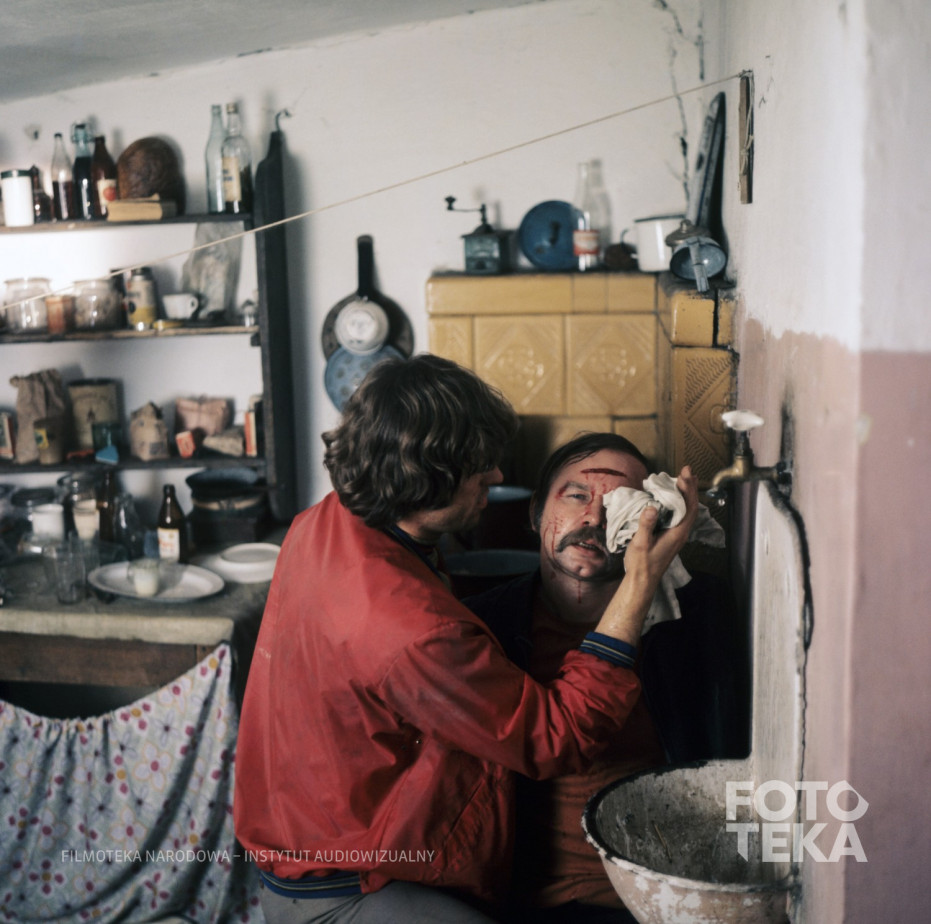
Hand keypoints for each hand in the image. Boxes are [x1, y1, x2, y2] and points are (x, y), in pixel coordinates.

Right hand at [595, 466, 698, 645]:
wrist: (642, 581)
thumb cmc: (642, 564)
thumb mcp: (640, 544)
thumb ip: (646, 525)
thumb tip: (651, 507)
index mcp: (677, 533)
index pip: (688, 507)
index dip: (688, 490)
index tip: (684, 475)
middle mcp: (680, 533)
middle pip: (690, 506)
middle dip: (689, 488)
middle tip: (685, 471)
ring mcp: (677, 535)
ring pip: (686, 511)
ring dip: (685, 495)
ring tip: (680, 480)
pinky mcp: (671, 536)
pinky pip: (679, 515)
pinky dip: (678, 503)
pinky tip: (670, 498)